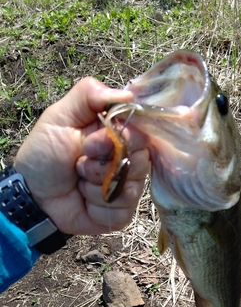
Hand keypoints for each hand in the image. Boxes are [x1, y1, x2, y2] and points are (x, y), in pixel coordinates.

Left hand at [14, 77, 148, 234]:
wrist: (33, 194)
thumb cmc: (45, 154)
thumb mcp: (60, 116)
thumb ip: (89, 95)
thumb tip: (129, 94)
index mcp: (117, 134)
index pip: (142, 131)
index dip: (122, 137)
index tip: (92, 141)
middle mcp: (127, 159)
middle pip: (142, 159)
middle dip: (105, 162)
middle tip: (80, 160)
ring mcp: (127, 187)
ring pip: (132, 186)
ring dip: (98, 184)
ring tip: (79, 180)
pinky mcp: (121, 212)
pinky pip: (122, 208)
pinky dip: (98, 205)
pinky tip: (84, 200)